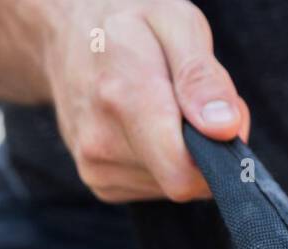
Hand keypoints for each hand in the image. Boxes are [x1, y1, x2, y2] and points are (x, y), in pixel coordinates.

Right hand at [38, 0, 250, 201]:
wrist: (63, 35)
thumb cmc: (127, 22)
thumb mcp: (174, 22)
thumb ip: (201, 76)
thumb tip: (224, 128)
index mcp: (123, 97)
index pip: (183, 172)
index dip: (219, 154)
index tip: (224, 120)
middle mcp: (101, 142)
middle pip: (184, 179)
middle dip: (205, 147)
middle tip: (193, 101)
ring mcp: (96, 168)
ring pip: (172, 185)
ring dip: (183, 152)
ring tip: (164, 107)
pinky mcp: (100, 182)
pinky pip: (155, 187)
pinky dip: (163, 161)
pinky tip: (146, 126)